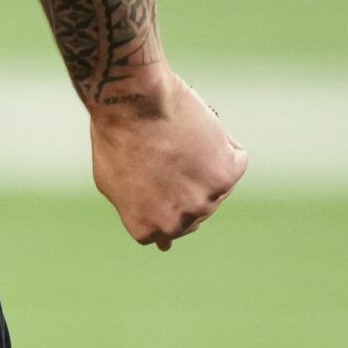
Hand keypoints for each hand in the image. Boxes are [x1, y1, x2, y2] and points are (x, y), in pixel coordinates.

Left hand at [90, 73, 246, 250]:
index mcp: (149, 228)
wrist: (133, 102)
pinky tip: (196, 130)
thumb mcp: (113, 182)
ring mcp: (207, 201)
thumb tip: (163, 245)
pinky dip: (222, 142)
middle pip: (194, 211)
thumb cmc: (117, 136)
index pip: (166, 230)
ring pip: (216, 186)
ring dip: (202, 164)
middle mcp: (180, 222)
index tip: (157, 176)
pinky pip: (234, 159)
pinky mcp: (228, 174)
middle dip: (183, 186)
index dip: (163, 197)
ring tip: (176, 140)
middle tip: (166, 155)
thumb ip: (138, 212)